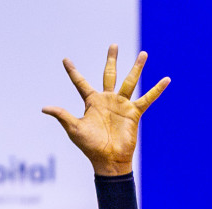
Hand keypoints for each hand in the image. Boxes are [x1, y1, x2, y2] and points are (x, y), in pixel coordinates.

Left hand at [43, 45, 167, 175]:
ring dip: (137, 68)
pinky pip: (147, 99)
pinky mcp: (134, 113)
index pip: (80, 83)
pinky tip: (166, 79)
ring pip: (130, 81)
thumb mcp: (74, 129)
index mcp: (92, 102)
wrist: (108, 160)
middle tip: (114, 45)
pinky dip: (157, 90)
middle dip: (111, 60)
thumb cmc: (90, 146)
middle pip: (109, 74)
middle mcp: (108, 100)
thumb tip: (44, 108)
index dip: (73, 72)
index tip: (66, 60)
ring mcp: (121, 105)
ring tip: (143, 54)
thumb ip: (62, 115)